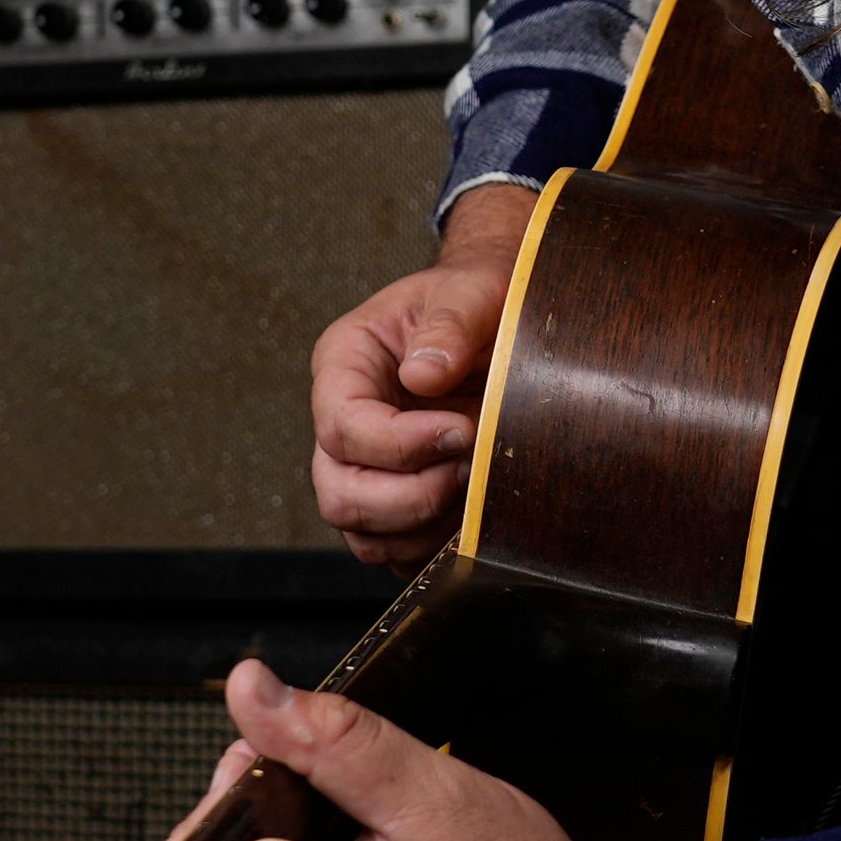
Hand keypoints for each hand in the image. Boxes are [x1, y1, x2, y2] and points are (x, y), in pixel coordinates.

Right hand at [308, 183, 535, 569]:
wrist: (500, 318)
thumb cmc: (478, 298)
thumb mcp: (471, 290)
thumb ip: (450, 322)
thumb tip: (423, 374)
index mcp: (345, 364)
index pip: (342, 425)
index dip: (400, 443)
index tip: (461, 430)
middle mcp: (344, 422)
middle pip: (340, 493)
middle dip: (409, 497)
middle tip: (468, 469)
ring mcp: (366, 468)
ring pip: (364, 534)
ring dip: (425, 526)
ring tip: (475, 485)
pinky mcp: (396, 502)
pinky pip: (398, 551)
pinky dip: (434, 546)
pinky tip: (474, 511)